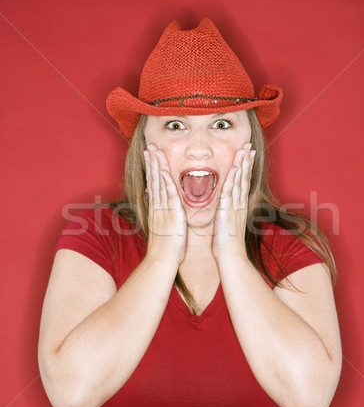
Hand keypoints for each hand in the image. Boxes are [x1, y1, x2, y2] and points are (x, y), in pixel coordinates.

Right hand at [144, 144, 186, 265]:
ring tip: (154, 151)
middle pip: (154, 179)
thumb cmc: (165, 247)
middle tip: (149, 146)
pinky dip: (165, 183)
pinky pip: (168, 196)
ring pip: (159, 183)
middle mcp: (158, 206)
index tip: (150, 155)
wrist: (162, 260)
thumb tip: (160, 209)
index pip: (154, 183)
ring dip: (157, 166)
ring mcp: (163, 209)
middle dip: (152, 162)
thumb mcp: (163, 228)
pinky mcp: (171, 215)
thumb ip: (162, 216)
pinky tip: (163, 172)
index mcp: (157, 208)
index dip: (152, 168)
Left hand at [212, 142, 255, 260]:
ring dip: (242, 164)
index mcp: (238, 206)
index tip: (247, 154)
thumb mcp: (228, 225)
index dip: (245, 168)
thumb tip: (225, 210)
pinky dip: (233, 178)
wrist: (231, 257)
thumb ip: (227, 214)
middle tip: (249, 145)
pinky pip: (231, 191)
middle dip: (246, 161)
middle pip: (244, 178)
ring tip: (245, 150)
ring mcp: (234, 206)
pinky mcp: (227, 210)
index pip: (243, 183)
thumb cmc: (227, 244)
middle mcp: (238, 204)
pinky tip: (235, 167)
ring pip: (239, 181)